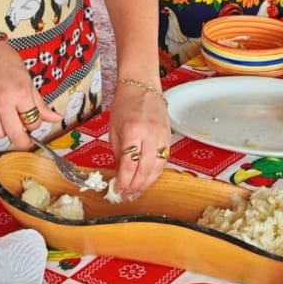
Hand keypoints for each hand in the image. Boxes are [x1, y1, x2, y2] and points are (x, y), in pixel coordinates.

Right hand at [0, 40, 59, 146]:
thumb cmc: (2, 59)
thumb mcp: (26, 79)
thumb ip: (39, 103)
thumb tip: (55, 118)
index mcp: (20, 93)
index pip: (33, 123)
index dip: (34, 124)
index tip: (31, 121)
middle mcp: (2, 101)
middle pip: (15, 135)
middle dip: (21, 138)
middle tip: (22, 135)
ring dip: (3, 130)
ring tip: (4, 117)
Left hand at [108, 80, 171, 200]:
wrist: (142, 86)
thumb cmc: (125, 104)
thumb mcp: (114, 129)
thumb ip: (118, 154)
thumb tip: (119, 175)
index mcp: (133, 130)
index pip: (129, 164)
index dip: (124, 181)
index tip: (118, 190)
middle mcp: (150, 134)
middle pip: (145, 169)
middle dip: (136, 187)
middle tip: (127, 197)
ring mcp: (162, 136)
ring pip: (157, 168)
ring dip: (146, 184)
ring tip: (137, 193)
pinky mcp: (168, 138)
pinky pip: (163, 161)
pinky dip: (155, 173)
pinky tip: (147, 180)